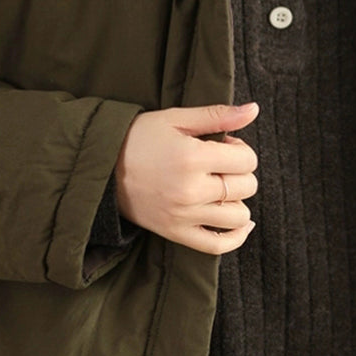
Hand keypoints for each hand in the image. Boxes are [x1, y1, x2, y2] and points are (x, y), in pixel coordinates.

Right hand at [115, 102, 258, 253]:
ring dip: (237, 201)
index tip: (225, 146)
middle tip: (219, 164)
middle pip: (246, 187)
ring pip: (239, 216)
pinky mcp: (175, 233)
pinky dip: (236, 236)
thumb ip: (217, 116)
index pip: (246, 160)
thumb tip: (254, 110)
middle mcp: (191, 190)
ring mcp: (184, 216)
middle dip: (240, 172)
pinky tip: (239, 222)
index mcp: (192, 157)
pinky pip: (218, 245)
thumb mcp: (175, 118)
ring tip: (219, 188)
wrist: (101, 166)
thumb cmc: (138, 137)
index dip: (241, 149)